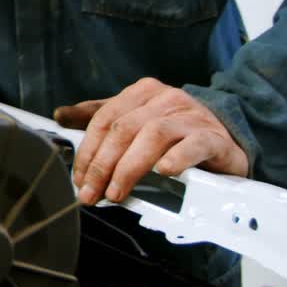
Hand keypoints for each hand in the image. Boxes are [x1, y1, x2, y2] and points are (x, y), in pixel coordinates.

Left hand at [54, 78, 248, 204]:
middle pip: (125, 129)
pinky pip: (193, 145)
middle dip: (103, 165)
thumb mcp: (135, 120)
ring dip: (130, 167)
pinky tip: (164, 172)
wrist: (225, 138)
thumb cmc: (174, 132)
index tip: (79, 178)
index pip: (105, 118)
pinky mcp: (214, 137)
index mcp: (142, 93)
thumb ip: (99, 118)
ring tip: (117, 192)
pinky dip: (177, 158)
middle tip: (92, 193)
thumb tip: (60, 116)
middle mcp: (165, 99)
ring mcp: (191, 116)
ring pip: (153, 136)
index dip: (88, 150)